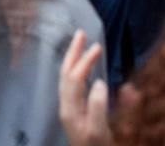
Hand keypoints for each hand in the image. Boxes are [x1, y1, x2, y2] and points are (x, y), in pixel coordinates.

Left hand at [58, 31, 110, 145]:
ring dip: (73, 59)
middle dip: (72, 53)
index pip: (75, 77)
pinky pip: (72, 85)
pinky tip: (83, 69)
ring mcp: (70, 109)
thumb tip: (99, 82)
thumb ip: (98, 106)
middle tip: (80, 33)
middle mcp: (66, 106)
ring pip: (67, 78)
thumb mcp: (98, 130)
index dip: (85, 61)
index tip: (97, 46)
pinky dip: (76, 71)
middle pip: (65, 73)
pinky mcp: (76, 113)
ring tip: (80, 44)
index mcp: (70, 109)